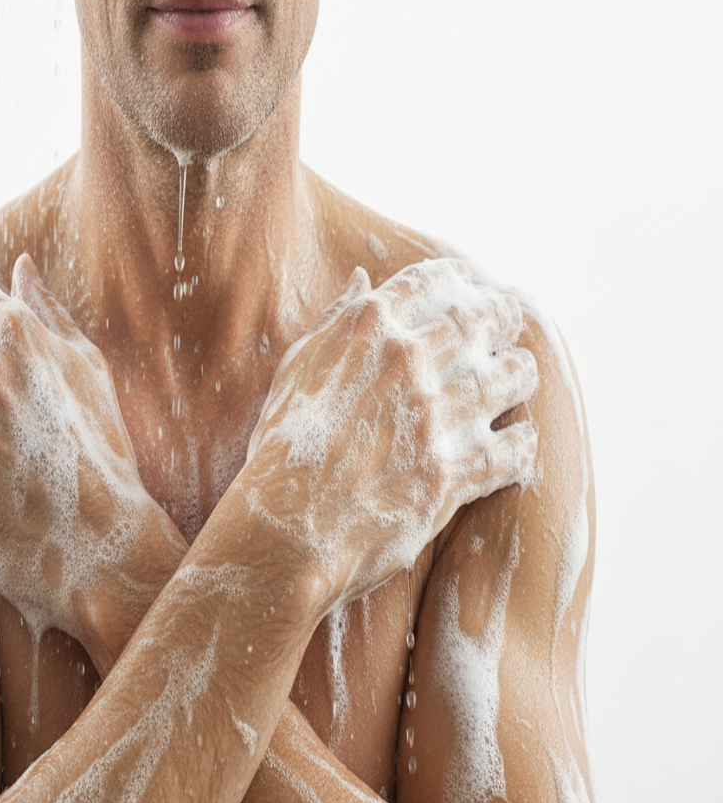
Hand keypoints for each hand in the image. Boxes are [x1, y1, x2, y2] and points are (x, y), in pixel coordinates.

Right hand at [243, 258, 537, 604]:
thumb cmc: (281, 444)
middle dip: (502, 320)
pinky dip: (521, 444)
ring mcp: (437, 416)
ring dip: (518, 376)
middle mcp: (410, 361)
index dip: (458, 281)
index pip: (434, 281)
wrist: (283, 523)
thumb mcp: (298, 367)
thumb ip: (336, 320)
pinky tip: (514, 445)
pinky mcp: (455, 471)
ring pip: (513, 376)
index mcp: (369, 328)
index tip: (468, 289)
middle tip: (507, 328)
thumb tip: (362, 278)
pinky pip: (516, 448)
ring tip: (515, 380)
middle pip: (485, 320)